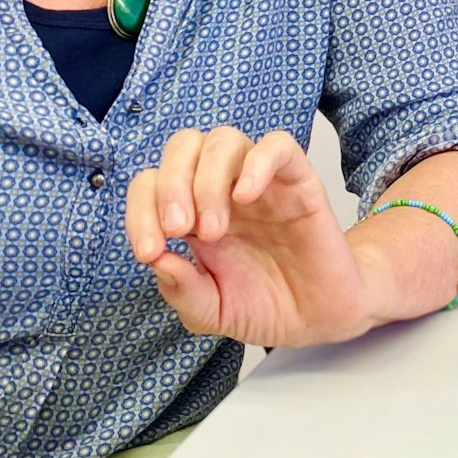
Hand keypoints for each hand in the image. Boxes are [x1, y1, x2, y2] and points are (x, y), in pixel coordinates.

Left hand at [124, 127, 371, 347]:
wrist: (318, 318)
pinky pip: (278, 146)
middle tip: (179, 230)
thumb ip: (182, 291)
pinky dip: (256, 163)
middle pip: (183, 146)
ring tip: (213, 229)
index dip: (140, 210)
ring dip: (207, 179)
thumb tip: (159, 260)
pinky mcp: (298, 181)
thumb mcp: (211, 312)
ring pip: (224, 140)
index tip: (150, 251)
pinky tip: (245, 197)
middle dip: (170, 184)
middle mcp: (221, 189)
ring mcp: (259, 182)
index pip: (151, 183)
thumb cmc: (265, 306)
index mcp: (192, 213)